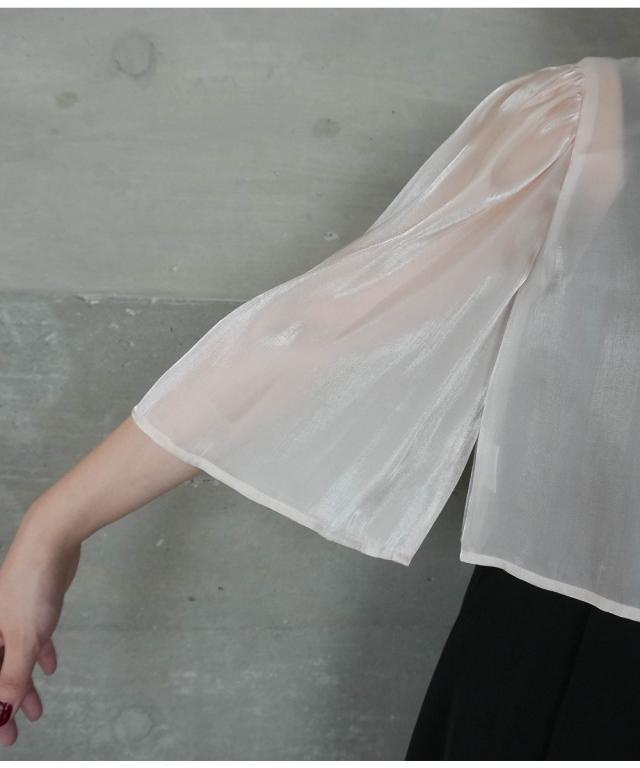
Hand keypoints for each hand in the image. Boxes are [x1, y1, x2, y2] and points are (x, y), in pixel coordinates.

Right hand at [0, 516, 80, 746]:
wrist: (50, 541)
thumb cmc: (30, 587)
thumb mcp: (23, 636)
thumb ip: (12, 674)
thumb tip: (2, 711)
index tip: (5, 736)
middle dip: (7, 701)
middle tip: (18, 730)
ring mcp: (13, 616)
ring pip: (16, 658)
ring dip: (24, 683)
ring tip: (36, 708)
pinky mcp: (34, 607)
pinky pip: (32, 638)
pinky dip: (39, 655)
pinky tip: (49, 667)